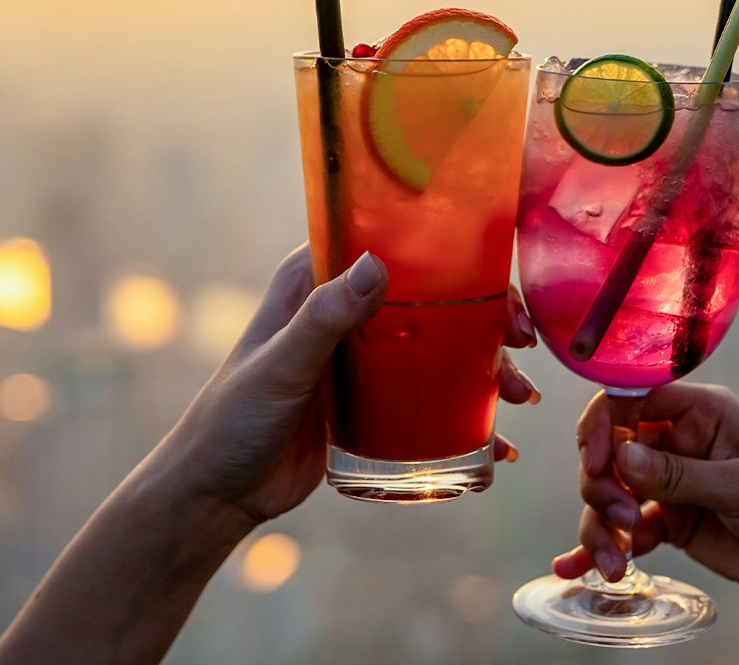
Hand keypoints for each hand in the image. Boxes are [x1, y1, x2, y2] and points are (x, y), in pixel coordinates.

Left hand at [153, 244, 539, 525]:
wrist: (216, 495)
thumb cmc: (231, 421)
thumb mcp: (281, 367)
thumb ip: (323, 319)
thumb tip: (377, 265)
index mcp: (314, 282)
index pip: (390, 243)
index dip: (449, 251)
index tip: (496, 276)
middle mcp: (344, 310)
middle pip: (431, 296)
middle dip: (486, 316)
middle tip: (521, 342)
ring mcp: (362, 358)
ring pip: (440, 347)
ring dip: (487, 367)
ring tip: (519, 397)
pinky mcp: (373, 403)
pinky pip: (430, 397)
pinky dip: (468, 415)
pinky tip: (500, 443)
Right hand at [553, 382, 738, 602]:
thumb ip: (680, 475)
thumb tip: (621, 457)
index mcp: (701, 412)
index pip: (632, 399)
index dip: (604, 426)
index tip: (598, 463)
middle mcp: (678, 441)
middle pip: (611, 450)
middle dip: (601, 485)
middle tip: (620, 520)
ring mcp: (670, 483)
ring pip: (609, 492)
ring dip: (600, 525)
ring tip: (615, 563)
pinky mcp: (667, 521)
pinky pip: (621, 529)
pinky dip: (602, 548)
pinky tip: (583, 569)